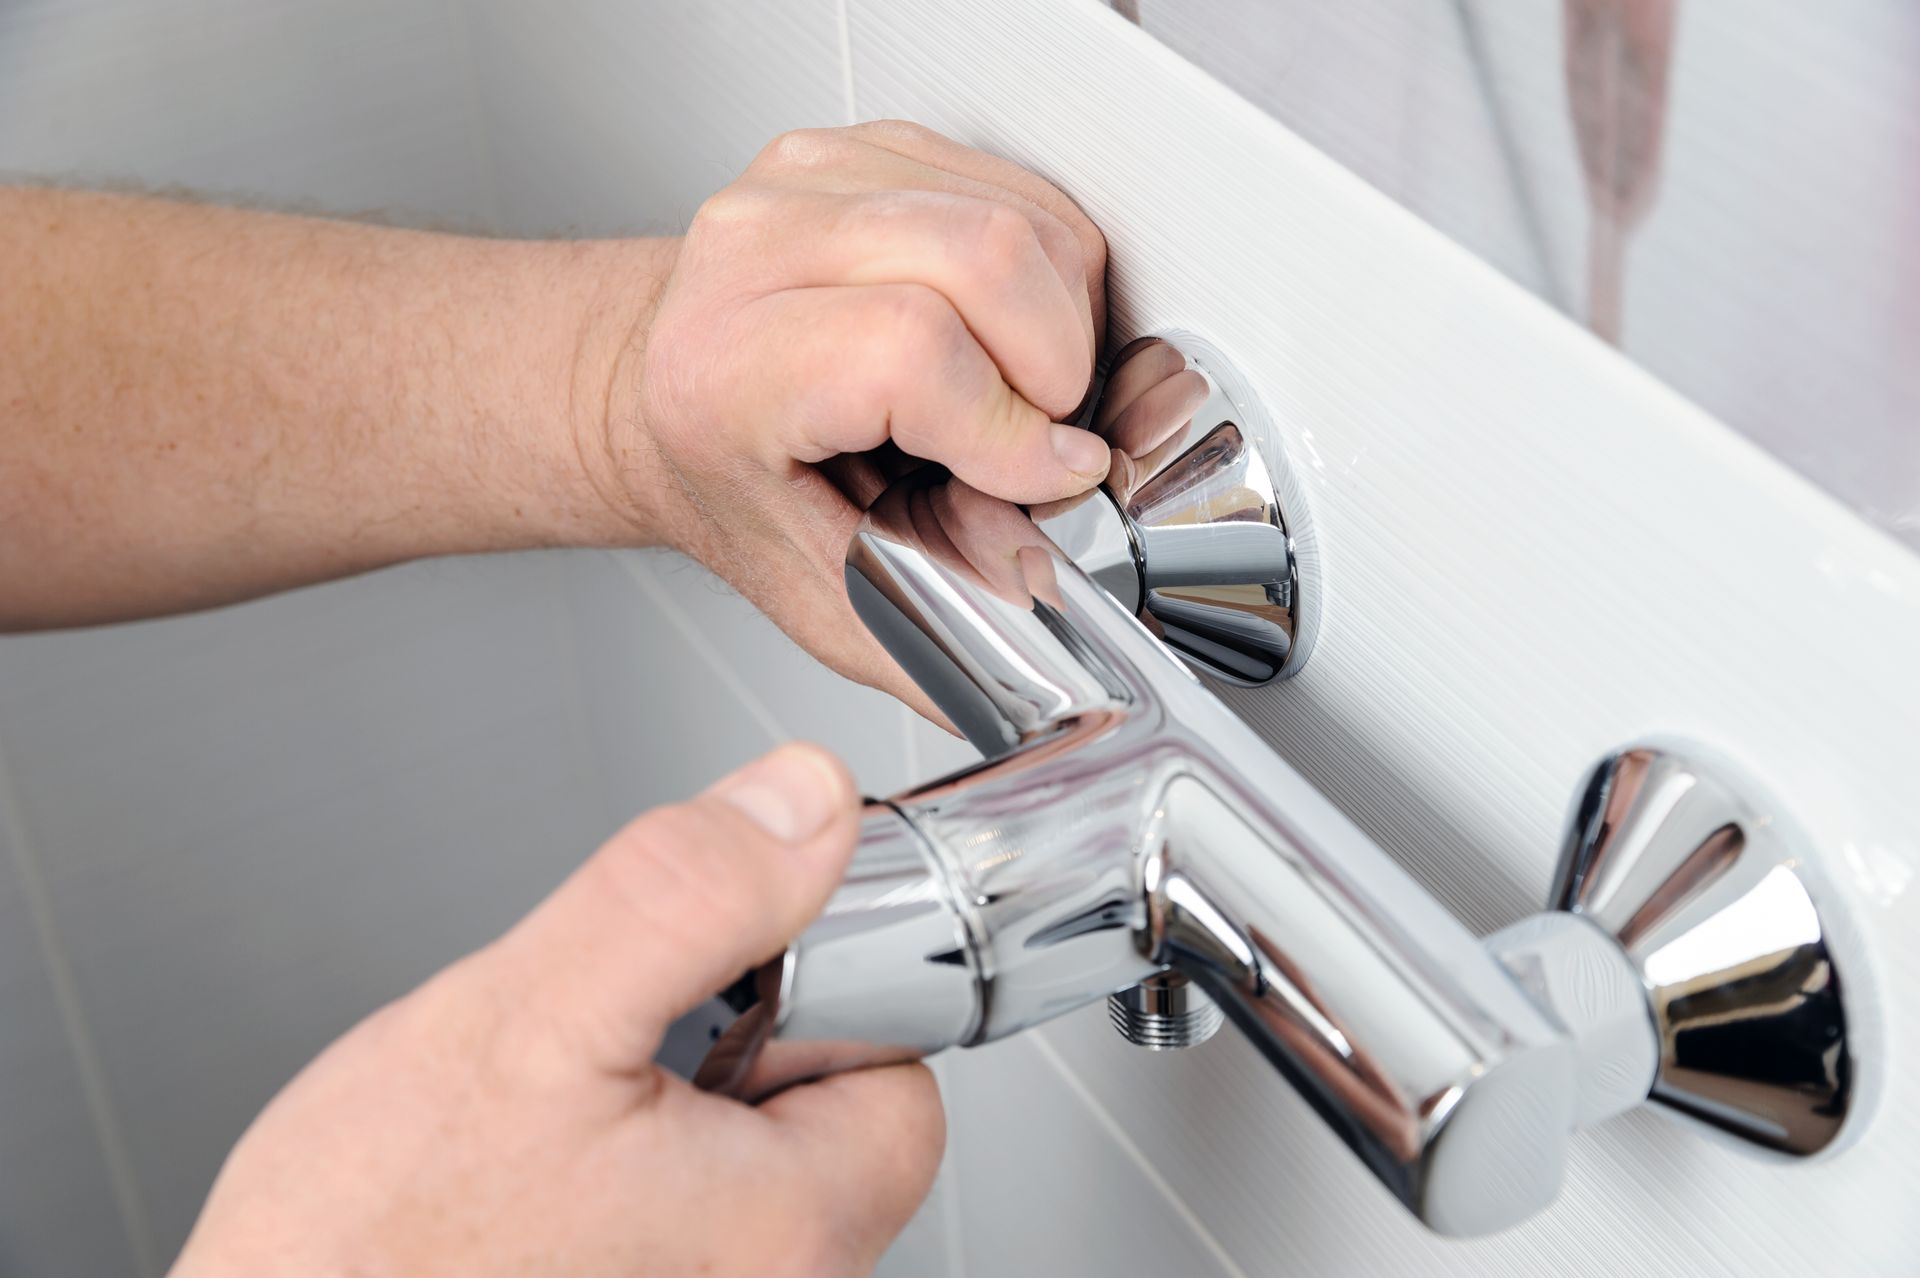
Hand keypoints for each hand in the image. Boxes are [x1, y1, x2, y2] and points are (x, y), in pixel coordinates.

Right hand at [171, 744, 942, 1277]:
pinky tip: (539, 1171)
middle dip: (724, 1046)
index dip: (815, 989)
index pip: (904, 1064)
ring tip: (554, 1120)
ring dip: (660, 1107)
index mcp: (794, 1230)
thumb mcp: (530, 1020)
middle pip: (823, 1110)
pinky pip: (679, 1213)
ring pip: (742, 1156)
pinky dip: (621, 1169)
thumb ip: (685, 898)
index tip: (729, 974)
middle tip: (605, 1055)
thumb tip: (806, 804)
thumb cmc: (364, 1252)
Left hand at [589, 121, 1110, 715]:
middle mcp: (754, 251)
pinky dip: (1051, 267)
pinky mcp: (864, 147)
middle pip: (984, 256)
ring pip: (1016, 214)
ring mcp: (809, 181)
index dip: (1009, 426)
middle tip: (1042, 435)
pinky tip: (1006, 330)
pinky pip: (1018, 187)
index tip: (1048, 475)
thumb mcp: (815, 591)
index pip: (909, 349)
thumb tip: (1046, 665)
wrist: (656, 386)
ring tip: (1021, 386)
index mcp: (726, 369)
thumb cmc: (731, 480)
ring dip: (1064, 316)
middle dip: (1057, 365)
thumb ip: (931, 640)